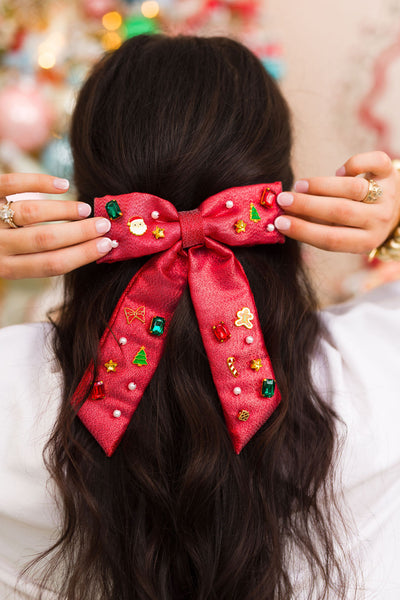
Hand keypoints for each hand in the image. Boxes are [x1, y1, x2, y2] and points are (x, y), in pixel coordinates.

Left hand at [0, 173, 112, 278]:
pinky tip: (62, 185)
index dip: (82, 255)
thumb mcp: (9, 261)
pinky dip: (39, 182)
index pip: (51, 264)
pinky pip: (12, 184)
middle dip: (80, 233)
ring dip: (64, 210)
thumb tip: (87, 247)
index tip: (107, 245)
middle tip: (104, 225)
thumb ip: (36, 258)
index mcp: (6, 268)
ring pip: (30, 213)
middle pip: (44, 239)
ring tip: (85, 210)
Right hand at [274, 151, 399, 253]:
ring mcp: (387, 196)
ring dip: (322, 185)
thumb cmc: (355, 222)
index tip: (280, 222)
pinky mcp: (391, 173)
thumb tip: (282, 218)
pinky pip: (374, 162)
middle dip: (307, 205)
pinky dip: (353, 164)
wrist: (394, 208)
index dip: (303, 231)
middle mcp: (379, 220)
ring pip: (354, 188)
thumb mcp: (341, 231)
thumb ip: (316, 226)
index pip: (331, 240)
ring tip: (300, 185)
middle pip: (341, 212)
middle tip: (283, 199)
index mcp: (365, 241)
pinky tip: (340, 172)